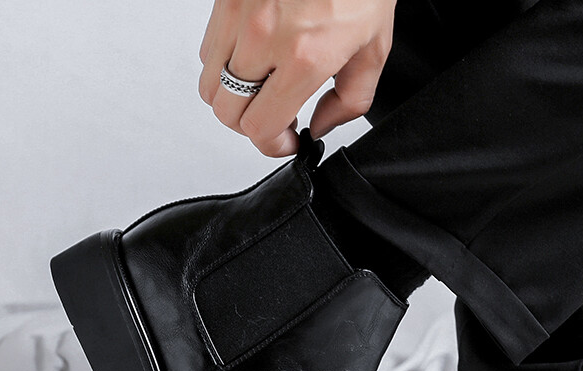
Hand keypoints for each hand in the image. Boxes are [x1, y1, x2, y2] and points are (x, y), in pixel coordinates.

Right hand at [198, 0, 395, 156]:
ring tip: (262, 90)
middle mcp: (264, 37)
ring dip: (233, 97)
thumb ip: (350, 100)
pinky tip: (253, 59)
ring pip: (210, 84)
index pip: (259, 127)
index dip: (272, 145)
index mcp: (304, 57)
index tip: (287, 140)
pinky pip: (207, 49)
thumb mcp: (374, 47)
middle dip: (251, 126)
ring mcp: (239, 13)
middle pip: (226, 112)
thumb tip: (321, 125)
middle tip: (276, 119)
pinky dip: (224, 65)